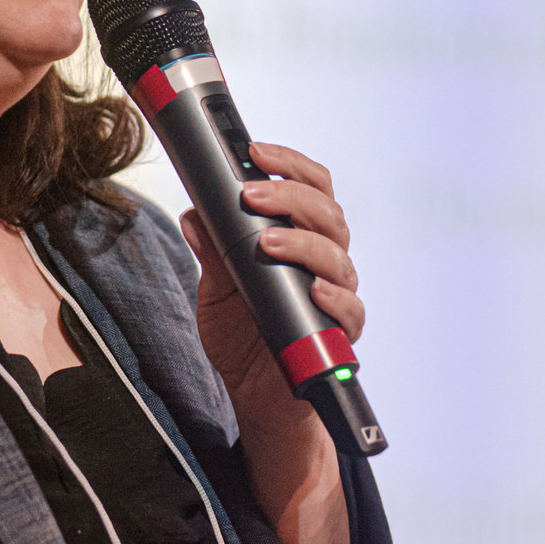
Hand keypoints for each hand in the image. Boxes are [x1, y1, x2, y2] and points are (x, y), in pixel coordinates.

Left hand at [179, 142, 362, 402]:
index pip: (310, 187)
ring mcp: (335, 294)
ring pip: (337, 254)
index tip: (255, 150)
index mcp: (299, 237)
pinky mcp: (341, 333)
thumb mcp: (215, 290)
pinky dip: (334, 296)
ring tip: (267, 242)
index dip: (288, 163)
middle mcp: (324, 260)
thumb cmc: (242, 335)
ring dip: (303, 242)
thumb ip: (211, 252)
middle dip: (289, 195)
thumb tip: (194, 212)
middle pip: (326, 212)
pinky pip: (350, 309)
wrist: (254, 393)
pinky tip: (314, 290)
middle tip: (250, 194)